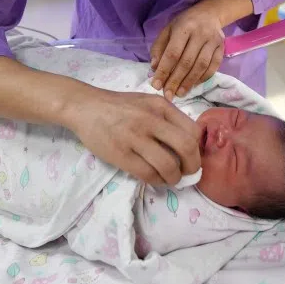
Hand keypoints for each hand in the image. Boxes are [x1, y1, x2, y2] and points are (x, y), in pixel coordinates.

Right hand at [65, 89, 201, 185]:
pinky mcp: (121, 154)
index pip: (192, 130)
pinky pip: (148, 173)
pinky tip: (156, 179)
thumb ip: (168, 118)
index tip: (193, 156)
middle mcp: (151, 120)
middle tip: (189, 173)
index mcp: (161, 106)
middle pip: (187, 147)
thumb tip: (189, 144)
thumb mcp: (148, 102)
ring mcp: (135, 137)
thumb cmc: (120, 106)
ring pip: (168, 165)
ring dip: (175, 178)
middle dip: (193, 166)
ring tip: (172, 178)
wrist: (86, 107)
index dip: (198, 148)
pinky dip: (157, 181)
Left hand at [150, 4, 224, 99]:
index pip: (173, 53)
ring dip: (189, 82)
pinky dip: (203, 78)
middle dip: (176, 81)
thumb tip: (154, 68)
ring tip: (180, 93)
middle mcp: (200, 34)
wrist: (209, 13)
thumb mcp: (168, 30)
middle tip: (168, 95)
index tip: (156, 85)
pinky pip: (213, 67)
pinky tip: (193, 85)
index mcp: (184, 27)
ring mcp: (213, 41)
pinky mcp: (222, 48)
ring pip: (201, 66)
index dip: (164, 70)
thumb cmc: (184, 23)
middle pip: (187, 62)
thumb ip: (159, 47)